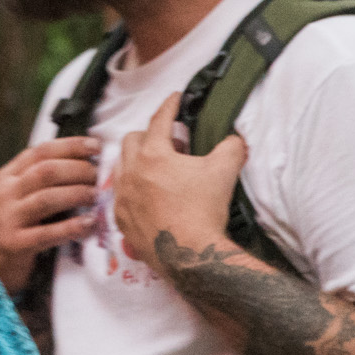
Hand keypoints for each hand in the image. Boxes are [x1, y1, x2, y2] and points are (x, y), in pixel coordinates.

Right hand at [0, 135, 99, 281]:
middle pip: (46, 171)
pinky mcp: (14, 243)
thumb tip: (86, 164)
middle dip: (78, 170)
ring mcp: (8, 218)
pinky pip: (47, 233)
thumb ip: (43, 180)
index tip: (95, 146)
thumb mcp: (19, 197)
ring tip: (97, 196)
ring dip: (77, 194)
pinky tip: (89, 224)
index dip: (70, 146)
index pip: (41, 151)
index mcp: (8, 176)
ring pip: (47, 198)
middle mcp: (5, 193)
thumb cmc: (14, 227)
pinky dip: (71, 227)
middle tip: (100, 176)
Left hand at [111, 93, 244, 264]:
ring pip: (121, 166)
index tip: (175, 99)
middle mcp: (131, 173)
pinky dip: (132, 188)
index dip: (170, 105)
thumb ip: (231, 147)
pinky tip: (147, 196)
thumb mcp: (224, 171)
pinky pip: (120, 195)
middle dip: (150, 135)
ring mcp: (122, 198)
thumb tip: (235, 140)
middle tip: (172, 144)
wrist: (191, 255)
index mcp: (153, 155)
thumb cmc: (204, 211)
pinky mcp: (121, 220)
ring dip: (136, 160)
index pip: (159, 120)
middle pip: (132, 140)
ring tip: (158, 169)